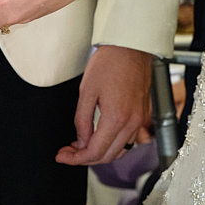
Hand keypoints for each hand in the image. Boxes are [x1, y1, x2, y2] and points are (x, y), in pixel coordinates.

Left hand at [58, 45, 152, 165]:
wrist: (131, 46)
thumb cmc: (110, 62)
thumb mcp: (87, 90)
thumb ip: (83, 121)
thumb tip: (81, 142)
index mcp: (117, 117)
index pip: (95, 152)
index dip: (75, 158)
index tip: (62, 156)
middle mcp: (132, 123)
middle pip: (107, 156)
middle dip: (85, 158)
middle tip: (68, 152)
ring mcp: (139, 120)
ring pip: (120, 151)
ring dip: (100, 153)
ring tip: (81, 146)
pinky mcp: (142, 115)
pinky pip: (128, 140)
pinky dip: (113, 145)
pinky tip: (100, 138)